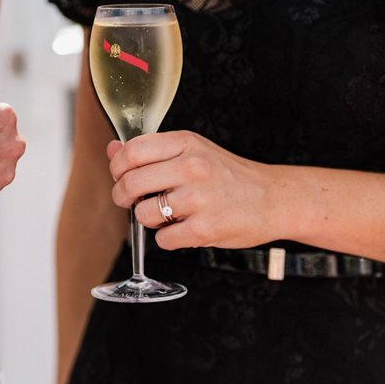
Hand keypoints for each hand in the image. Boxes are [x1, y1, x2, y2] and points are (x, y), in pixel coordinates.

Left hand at [107, 131, 284, 249]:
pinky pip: (162, 239)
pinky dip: (167, 238)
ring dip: (147, 219)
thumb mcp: (193, 151)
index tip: (120, 175)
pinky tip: (183, 228)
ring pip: (143, 214)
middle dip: (122, 196)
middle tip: (130, 200)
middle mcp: (192, 168)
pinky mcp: (204, 229)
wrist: (273, 198)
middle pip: (130, 183)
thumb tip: (111, 148)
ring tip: (166, 214)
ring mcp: (198, 199)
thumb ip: (152, 151)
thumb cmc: (229, 175)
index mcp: (186, 144)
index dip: (117, 167)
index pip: (131, 152)